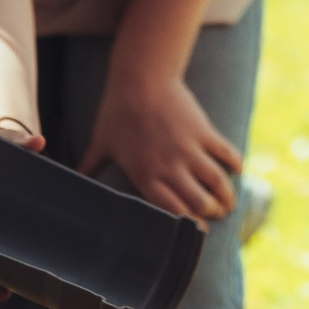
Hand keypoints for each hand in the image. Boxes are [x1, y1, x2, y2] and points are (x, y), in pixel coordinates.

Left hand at [82, 70, 240, 220]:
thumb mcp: (101, 142)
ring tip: (228, 201)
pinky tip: (238, 170)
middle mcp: (170, 167)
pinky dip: (235, 164)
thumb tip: (70, 179)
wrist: (140, 78)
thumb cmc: (117, 110)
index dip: (190, 225)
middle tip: (216, 213)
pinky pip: (226, 152)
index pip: (173, 212)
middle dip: (211, 213)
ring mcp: (189, 149)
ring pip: (216, 182)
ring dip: (226, 196)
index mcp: (146, 175)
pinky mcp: (203, 131)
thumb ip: (88, 166)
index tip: (198, 230)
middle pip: (200, 202)